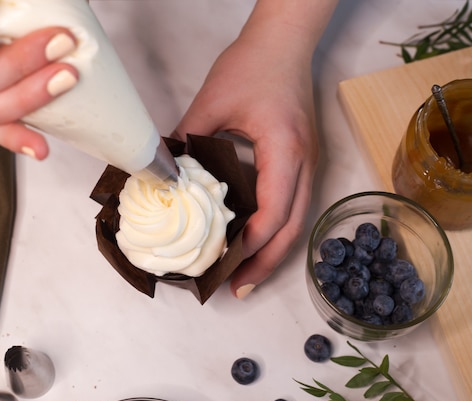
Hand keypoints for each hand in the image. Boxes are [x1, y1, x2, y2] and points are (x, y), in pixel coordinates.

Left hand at [173, 2, 331, 298]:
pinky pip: (295, 205)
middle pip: (293, 227)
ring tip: (244, 275)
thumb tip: (162, 174)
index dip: (251, 244)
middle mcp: (305, 162)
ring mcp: (309, 163)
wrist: (284, 42)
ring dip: (273, 251)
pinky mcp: (304, 161)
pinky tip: (254, 240)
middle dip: (266, 263)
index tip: (225, 265)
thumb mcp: (212, 102)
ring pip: (298, 221)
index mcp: (285, 148)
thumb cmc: (253, 65)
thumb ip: (186, 139)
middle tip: (236, 288)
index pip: (274, 209)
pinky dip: (275, 230)